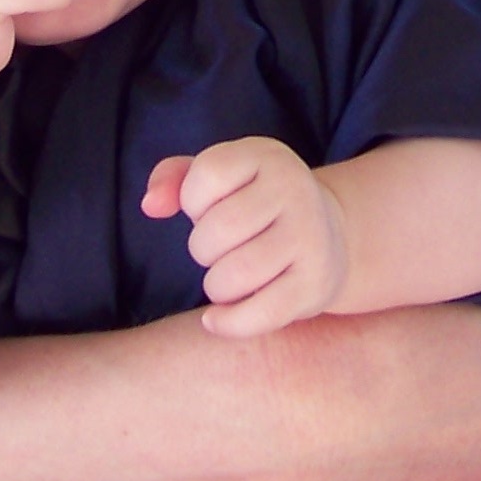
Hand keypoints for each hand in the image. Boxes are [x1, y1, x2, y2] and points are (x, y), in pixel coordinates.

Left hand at [143, 136, 346, 337]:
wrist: (329, 236)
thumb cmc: (255, 207)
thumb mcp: (220, 180)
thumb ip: (173, 180)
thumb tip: (151, 206)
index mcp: (268, 156)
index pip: (208, 174)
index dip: (193, 201)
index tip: (210, 209)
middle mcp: (295, 189)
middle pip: (216, 231)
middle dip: (203, 249)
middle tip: (220, 251)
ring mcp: (310, 236)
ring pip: (234, 276)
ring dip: (216, 287)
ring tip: (228, 278)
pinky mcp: (316, 282)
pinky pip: (259, 314)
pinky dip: (228, 323)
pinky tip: (218, 318)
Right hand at [256, 306, 480, 480]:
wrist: (306, 403)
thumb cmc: (357, 332)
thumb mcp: (423, 288)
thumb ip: (463, 299)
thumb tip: (463, 307)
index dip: (474, 332)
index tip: (437, 338)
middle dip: (480, 380)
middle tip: (423, 376)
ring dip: (469, 427)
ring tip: (411, 415)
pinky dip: (456, 476)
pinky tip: (416, 455)